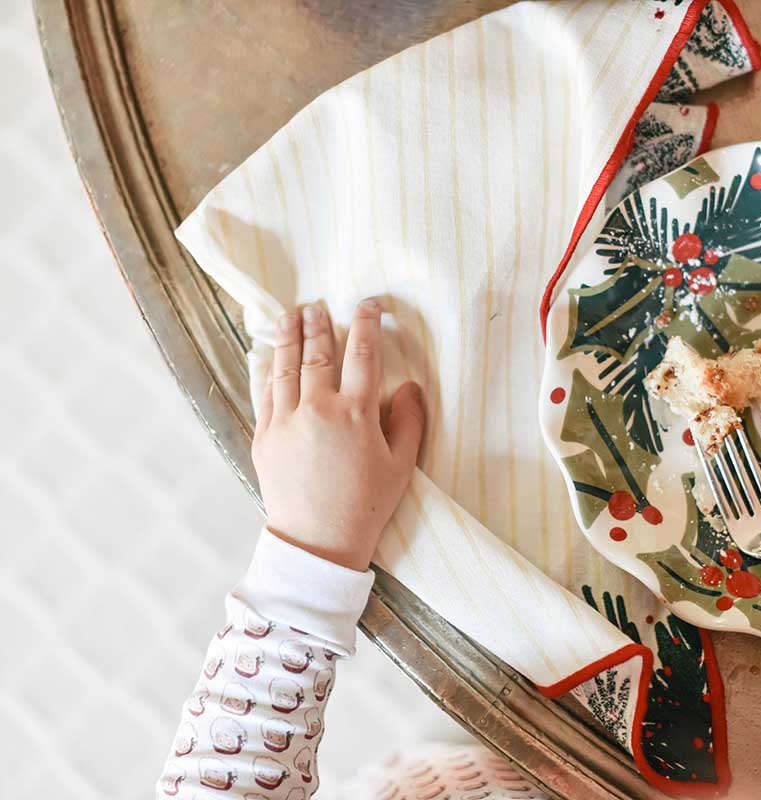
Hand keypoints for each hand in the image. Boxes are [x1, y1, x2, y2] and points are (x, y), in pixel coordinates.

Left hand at [252, 298, 423, 570]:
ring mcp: (285, 421)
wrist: (317, 543)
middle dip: (320, 324)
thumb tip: (410, 386)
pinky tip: (268, 355)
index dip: (366, 323)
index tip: (369, 304)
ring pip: (286, 367)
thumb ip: (409, 420)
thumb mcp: (400, 465)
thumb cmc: (366, 506)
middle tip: (318, 304)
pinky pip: (264, 392)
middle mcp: (317, 409)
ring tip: (291, 316)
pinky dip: (267, 368)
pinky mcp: (264, 437)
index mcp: (355, 413)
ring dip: (290, 337)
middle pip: (319, 353)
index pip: (362, 353)